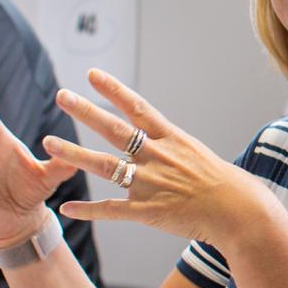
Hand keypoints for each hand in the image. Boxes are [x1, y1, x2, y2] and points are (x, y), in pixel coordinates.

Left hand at [43, 69, 278, 249]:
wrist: (239, 212)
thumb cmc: (226, 185)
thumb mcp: (198, 155)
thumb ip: (172, 147)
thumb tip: (157, 138)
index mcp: (172, 139)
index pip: (137, 108)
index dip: (113, 90)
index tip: (92, 75)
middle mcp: (158, 157)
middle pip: (114, 130)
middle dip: (86, 111)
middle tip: (62, 96)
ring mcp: (151, 183)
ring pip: (105, 166)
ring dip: (74, 154)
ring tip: (49, 144)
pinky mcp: (148, 211)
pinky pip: (111, 210)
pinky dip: (88, 211)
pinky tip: (67, 209)